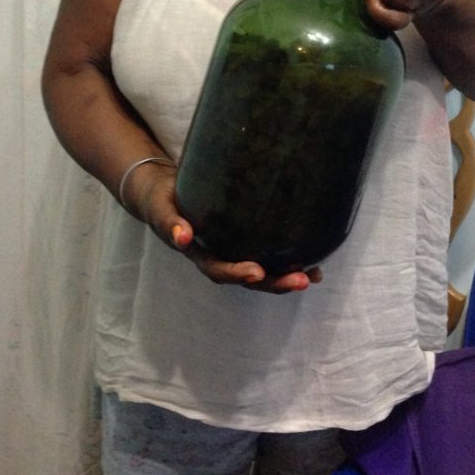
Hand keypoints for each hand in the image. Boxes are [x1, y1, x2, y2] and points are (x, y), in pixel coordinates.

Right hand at [126, 166, 322, 293]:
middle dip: (275, 282)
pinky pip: (269, 254)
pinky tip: (313, 258)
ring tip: (314, 276)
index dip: (237, 273)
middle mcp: (219, 257)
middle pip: (248, 278)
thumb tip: (182, 237)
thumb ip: (169, 222)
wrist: (163, 192)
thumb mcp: (161, 208)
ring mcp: (233, 250)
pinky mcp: (245, 238)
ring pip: (263, 271)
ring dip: (287, 276)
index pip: (219, 269)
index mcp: (199, 254)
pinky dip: (290, 258)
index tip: (256, 272)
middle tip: (302, 280)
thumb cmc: (162, 199)